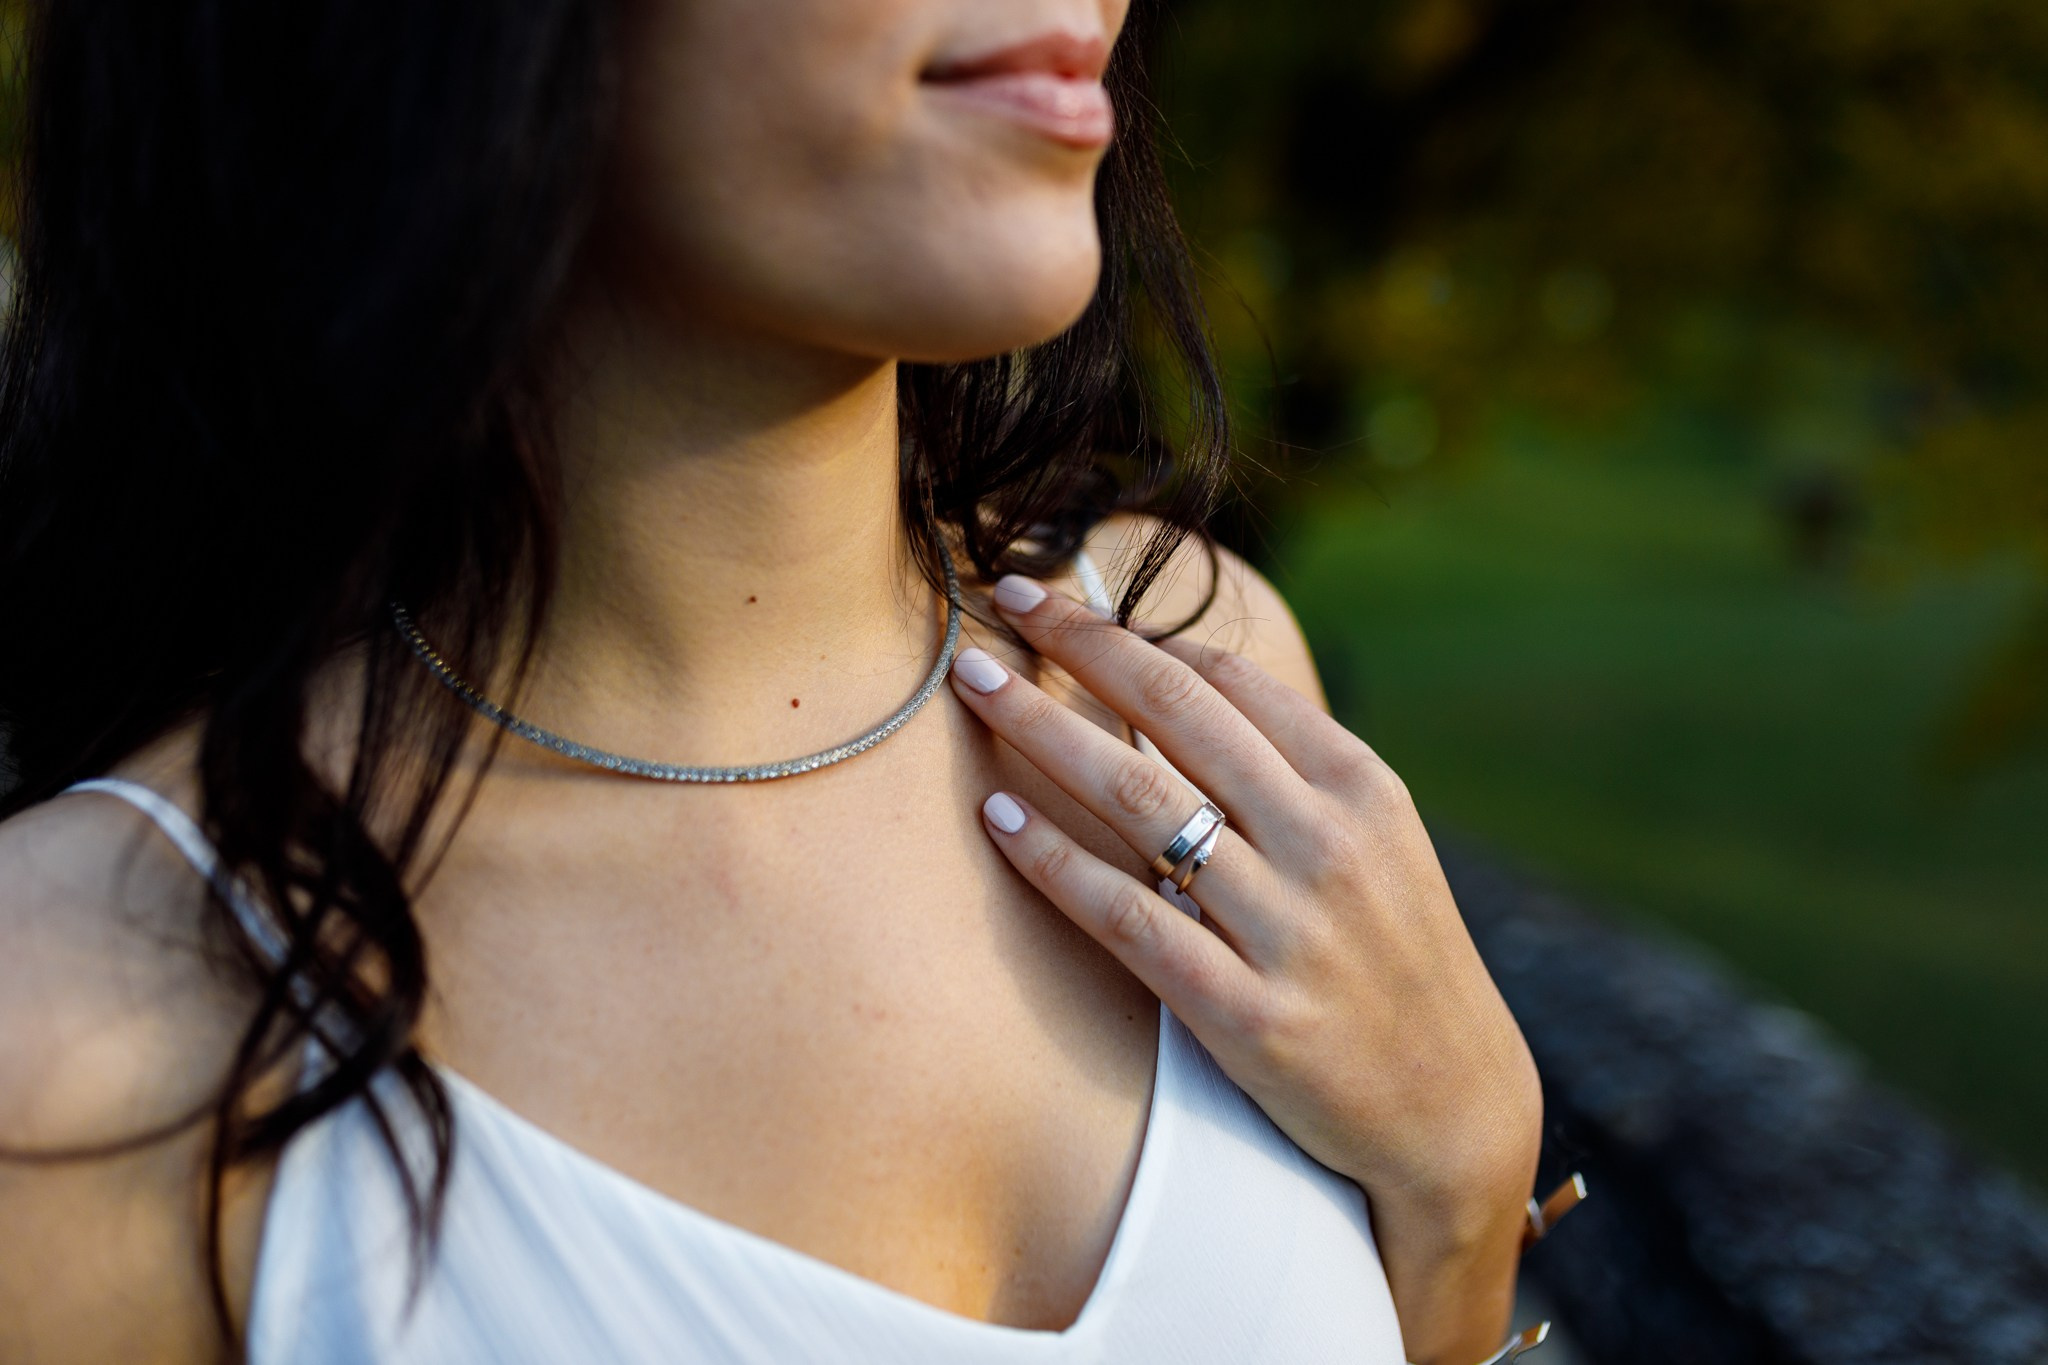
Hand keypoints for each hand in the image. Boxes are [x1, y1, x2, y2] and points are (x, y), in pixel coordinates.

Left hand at [950, 574, 1541, 1359]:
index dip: (1130, 628)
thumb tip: (1178, 676)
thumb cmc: (1394, 958)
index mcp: (1360, 787)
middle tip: (1001, 598)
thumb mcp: (1376, 842)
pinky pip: (1128, 917)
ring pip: (1139, 798)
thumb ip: (1290, 766)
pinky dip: (1055, 860)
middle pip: (1174, 712)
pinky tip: (998, 818)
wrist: (1455, 1112)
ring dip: (1042, 730)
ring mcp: (1289, 929)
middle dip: (1077, 643)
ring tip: (974, 686)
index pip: (1227, 677)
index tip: (1057, 598)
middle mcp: (1328, 843)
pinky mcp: (1248, 1016)